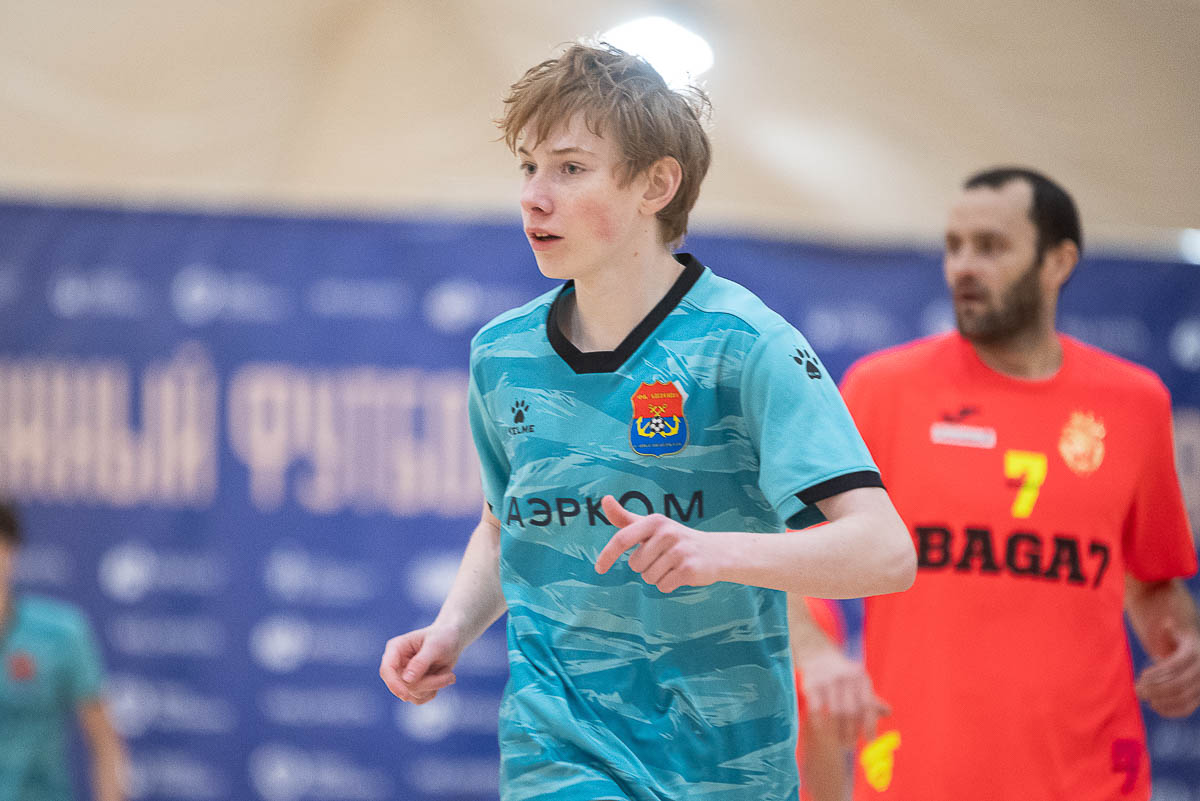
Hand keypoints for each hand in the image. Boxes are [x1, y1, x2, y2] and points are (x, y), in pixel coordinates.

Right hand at [379, 625, 459, 704]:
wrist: (453, 640)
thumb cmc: (444, 637)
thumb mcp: (435, 646)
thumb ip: (421, 662)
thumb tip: (406, 680)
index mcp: (396, 648)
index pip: (387, 669)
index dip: (394, 684)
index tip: (405, 695)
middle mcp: (397, 663)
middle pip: (402, 686)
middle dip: (428, 683)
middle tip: (451, 676)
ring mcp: (403, 676)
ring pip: (412, 694)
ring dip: (434, 686)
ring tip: (449, 674)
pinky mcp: (412, 686)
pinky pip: (419, 699)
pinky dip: (434, 691)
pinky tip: (443, 678)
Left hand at [594, 495, 721, 592]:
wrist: (715, 552)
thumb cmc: (675, 539)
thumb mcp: (651, 526)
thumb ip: (625, 517)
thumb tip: (604, 499)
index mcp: (654, 521)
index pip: (622, 539)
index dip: (607, 555)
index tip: (599, 569)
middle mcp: (667, 533)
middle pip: (635, 565)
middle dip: (645, 567)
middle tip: (663, 558)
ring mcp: (679, 551)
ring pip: (648, 578)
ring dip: (657, 577)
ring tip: (673, 565)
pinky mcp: (689, 569)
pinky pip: (663, 586)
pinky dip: (668, 585)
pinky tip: (680, 574)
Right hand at [799, 645, 889, 746]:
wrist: (818, 654)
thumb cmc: (843, 674)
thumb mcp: (859, 681)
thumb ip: (871, 699)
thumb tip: (888, 712)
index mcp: (861, 678)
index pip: (868, 705)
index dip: (869, 725)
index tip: (869, 742)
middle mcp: (845, 678)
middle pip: (851, 712)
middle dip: (850, 732)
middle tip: (849, 746)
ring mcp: (827, 680)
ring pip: (834, 713)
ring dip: (836, 732)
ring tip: (837, 742)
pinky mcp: (811, 684)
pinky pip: (816, 710)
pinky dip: (820, 723)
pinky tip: (822, 729)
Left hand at [1135, 620, 1199, 717]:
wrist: (1194, 654)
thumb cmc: (1177, 641)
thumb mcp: (1175, 632)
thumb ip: (1169, 630)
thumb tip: (1168, 623)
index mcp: (1193, 653)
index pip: (1174, 666)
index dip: (1157, 672)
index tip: (1142, 675)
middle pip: (1178, 684)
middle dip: (1155, 689)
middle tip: (1137, 689)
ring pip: (1183, 698)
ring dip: (1161, 700)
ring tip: (1143, 697)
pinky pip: (1187, 708)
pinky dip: (1171, 711)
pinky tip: (1155, 706)